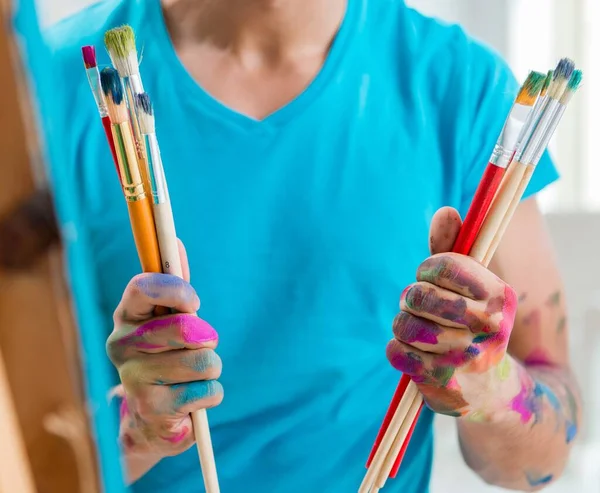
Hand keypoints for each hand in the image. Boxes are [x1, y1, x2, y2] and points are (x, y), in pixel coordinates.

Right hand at [106, 241, 222, 458]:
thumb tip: (175, 242)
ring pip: (205, 361)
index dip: (176, 290)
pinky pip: (209, 391)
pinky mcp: (154, 410)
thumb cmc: (168, 354)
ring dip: (211, 368)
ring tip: (193, 374)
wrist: (153, 417)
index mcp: (126, 316)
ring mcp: (134, 380)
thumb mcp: (170, 318)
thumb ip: (175, 283)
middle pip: (186, 329)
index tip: (195, 303)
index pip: (143, 288)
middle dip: (207, 338)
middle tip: (200, 345)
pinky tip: (190, 398)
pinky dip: (211, 394)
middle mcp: (121, 345)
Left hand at [386, 207, 517, 418]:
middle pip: (417, 295)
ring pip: (403, 324)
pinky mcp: (442, 381)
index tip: (431, 280)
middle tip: (421, 309)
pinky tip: (415, 355)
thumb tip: (445, 211)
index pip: (441, 266)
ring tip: (418, 332)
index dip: (426, 271)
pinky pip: (395, 351)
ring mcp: (465, 357)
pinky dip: (397, 350)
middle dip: (411, 300)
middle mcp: (488, 325)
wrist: (492, 390)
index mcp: (498, 294)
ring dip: (403, 325)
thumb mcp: (471, 287)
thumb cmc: (472, 325)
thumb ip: (453, 249)